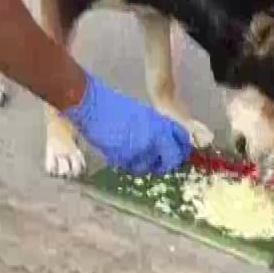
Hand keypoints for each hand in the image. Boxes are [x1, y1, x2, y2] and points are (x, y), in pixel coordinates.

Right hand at [65, 74, 191, 174]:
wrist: (92, 105)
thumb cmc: (113, 106)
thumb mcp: (141, 113)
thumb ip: (156, 127)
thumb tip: (165, 141)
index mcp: (159, 124)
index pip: (181, 142)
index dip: (180, 150)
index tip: (176, 153)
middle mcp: (154, 138)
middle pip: (171, 160)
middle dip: (165, 163)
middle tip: (159, 163)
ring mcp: (139, 149)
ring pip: (148, 167)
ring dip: (144, 164)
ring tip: (135, 156)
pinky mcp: (123, 157)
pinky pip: (130, 166)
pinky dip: (127, 163)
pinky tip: (121, 153)